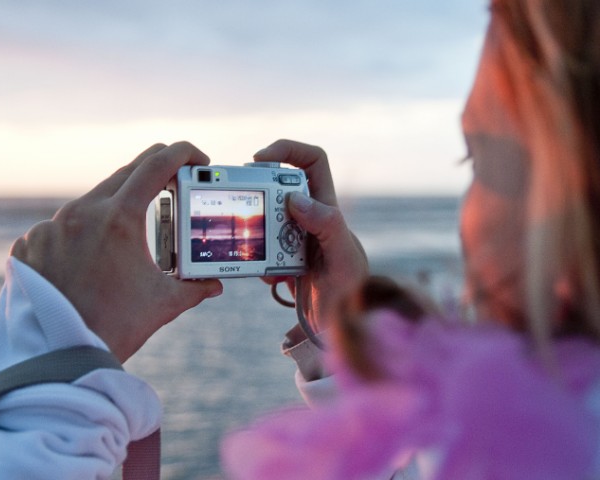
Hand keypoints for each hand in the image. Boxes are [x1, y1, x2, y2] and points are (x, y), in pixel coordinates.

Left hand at [10, 142, 222, 361]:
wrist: (57, 359)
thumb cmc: (113, 328)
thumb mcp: (163, 303)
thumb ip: (195, 286)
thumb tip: (214, 283)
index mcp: (118, 218)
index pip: (157, 164)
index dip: (184, 153)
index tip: (198, 159)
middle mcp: (81, 212)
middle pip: (126, 174)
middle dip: (155, 176)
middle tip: (174, 187)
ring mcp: (50, 227)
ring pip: (92, 200)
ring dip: (117, 207)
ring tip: (130, 238)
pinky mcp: (30, 244)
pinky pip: (62, 226)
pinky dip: (82, 233)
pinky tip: (91, 259)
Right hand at [256, 139, 367, 331]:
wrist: (342, 329)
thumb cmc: (352, 293)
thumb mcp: (344, 259)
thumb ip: (328, 226)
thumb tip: (296, 199)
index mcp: (327, 208)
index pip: (312, 161)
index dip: (287, 150)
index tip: (259, 159)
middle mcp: (310, 217)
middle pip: (278, 187)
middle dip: (259, 196)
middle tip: (248, 212)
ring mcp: (295, 238)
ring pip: (264, 218)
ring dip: (256, 233)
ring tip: (260, 254)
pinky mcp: (283, 259)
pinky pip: (261, 248)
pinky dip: (257, 259)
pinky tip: (269, 277)